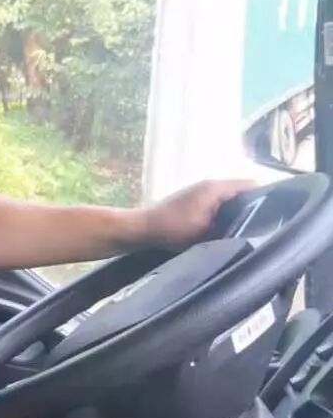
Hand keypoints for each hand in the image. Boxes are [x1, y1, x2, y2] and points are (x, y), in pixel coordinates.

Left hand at [135, 178, 254, 247]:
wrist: (142, 228)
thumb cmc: (172, 228)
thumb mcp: (205, 232)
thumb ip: (230, 228)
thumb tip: (251, 231)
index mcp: (216, 188)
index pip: (252, 185)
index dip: (266, 198)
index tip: (276, 214)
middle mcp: (210, 185)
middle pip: (243, 192)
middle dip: (254, 207)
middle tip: (266, 225)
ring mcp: (202, 192)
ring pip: (230, 199)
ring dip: (238, 212)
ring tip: (250, 228)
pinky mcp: (194, 201)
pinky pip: (218, 204)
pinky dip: (225, 214)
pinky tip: (227, 229)